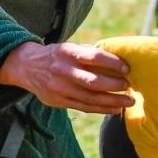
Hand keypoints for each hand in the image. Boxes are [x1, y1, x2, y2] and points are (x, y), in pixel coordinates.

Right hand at [0, 41, 133, 113]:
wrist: (27, 66)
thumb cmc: (57, 55)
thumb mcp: (69, 48)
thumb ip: (89, 54)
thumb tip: (118, 60)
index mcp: (67, 53)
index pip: (93, 57)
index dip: (112, 63)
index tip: (127, 68)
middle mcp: (63, 71)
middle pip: (93, 82)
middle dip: (115, 85)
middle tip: (130, 86)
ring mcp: (60, 88)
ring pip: (90, 98)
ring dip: (112, 101)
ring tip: (128, 101)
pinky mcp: (59, 101)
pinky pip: (84, 107)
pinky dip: (102, 109)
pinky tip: (115, 109)